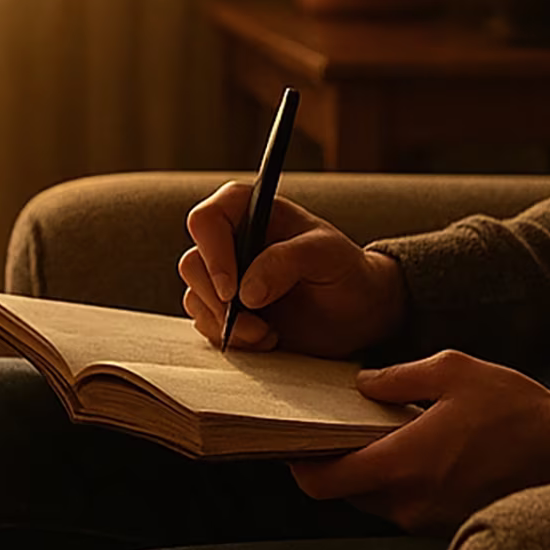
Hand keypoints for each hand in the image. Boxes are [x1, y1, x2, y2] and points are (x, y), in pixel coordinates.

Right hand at [179, 183, 406, 357]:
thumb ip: (289, 260)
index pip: (207, 220)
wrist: (357, 312)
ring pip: (195, 297)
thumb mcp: (328, 255)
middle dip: (219, 301)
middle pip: (192, 264)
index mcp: (253, 211)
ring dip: (225, 324)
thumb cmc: (346, 271)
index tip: (233, 290)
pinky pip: (205, 323)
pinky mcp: (227, 308)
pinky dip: (231, 338)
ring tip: (266, 333)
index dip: (212, 254)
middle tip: (256, 322)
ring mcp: (226, 275)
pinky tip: (266, 339)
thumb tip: (246, 291)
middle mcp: (232, 239)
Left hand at [287, 351, 549, 537]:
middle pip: (345, 493)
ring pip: (375, 501)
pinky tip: (415, 451)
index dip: (298, 464)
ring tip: (379, 434)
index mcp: (403, 464)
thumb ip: (398, 378)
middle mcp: (410, 503)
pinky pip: (404, 506)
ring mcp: (429, 520)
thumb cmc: (515, 410)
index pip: (324, 482)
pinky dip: (398, 482)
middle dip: (334, 464)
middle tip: (333, 429)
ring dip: (369, 472)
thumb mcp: (453, 372)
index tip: (292, 441)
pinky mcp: (448, 525)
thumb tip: (362, 385)